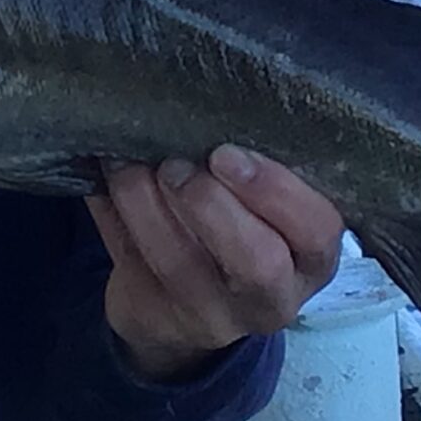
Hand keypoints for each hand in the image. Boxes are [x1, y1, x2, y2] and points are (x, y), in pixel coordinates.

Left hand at [88, 146, 344, 382]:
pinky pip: (130, 264)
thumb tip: (208, 102)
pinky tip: (104, 177)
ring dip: (147, 203)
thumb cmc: (235, 227)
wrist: (181, 304)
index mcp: (311, 257)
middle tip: (176, 165)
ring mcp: (213, 317)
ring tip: (128, 163)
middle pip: (258, 262)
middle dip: (212, 203)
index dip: (275, 190)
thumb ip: (251, 167)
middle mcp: (272, 296)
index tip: (227, 154)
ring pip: (181, 263)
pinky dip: (113, 213)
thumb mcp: (264, 205)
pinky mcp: (157, 318)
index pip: (317, 230)